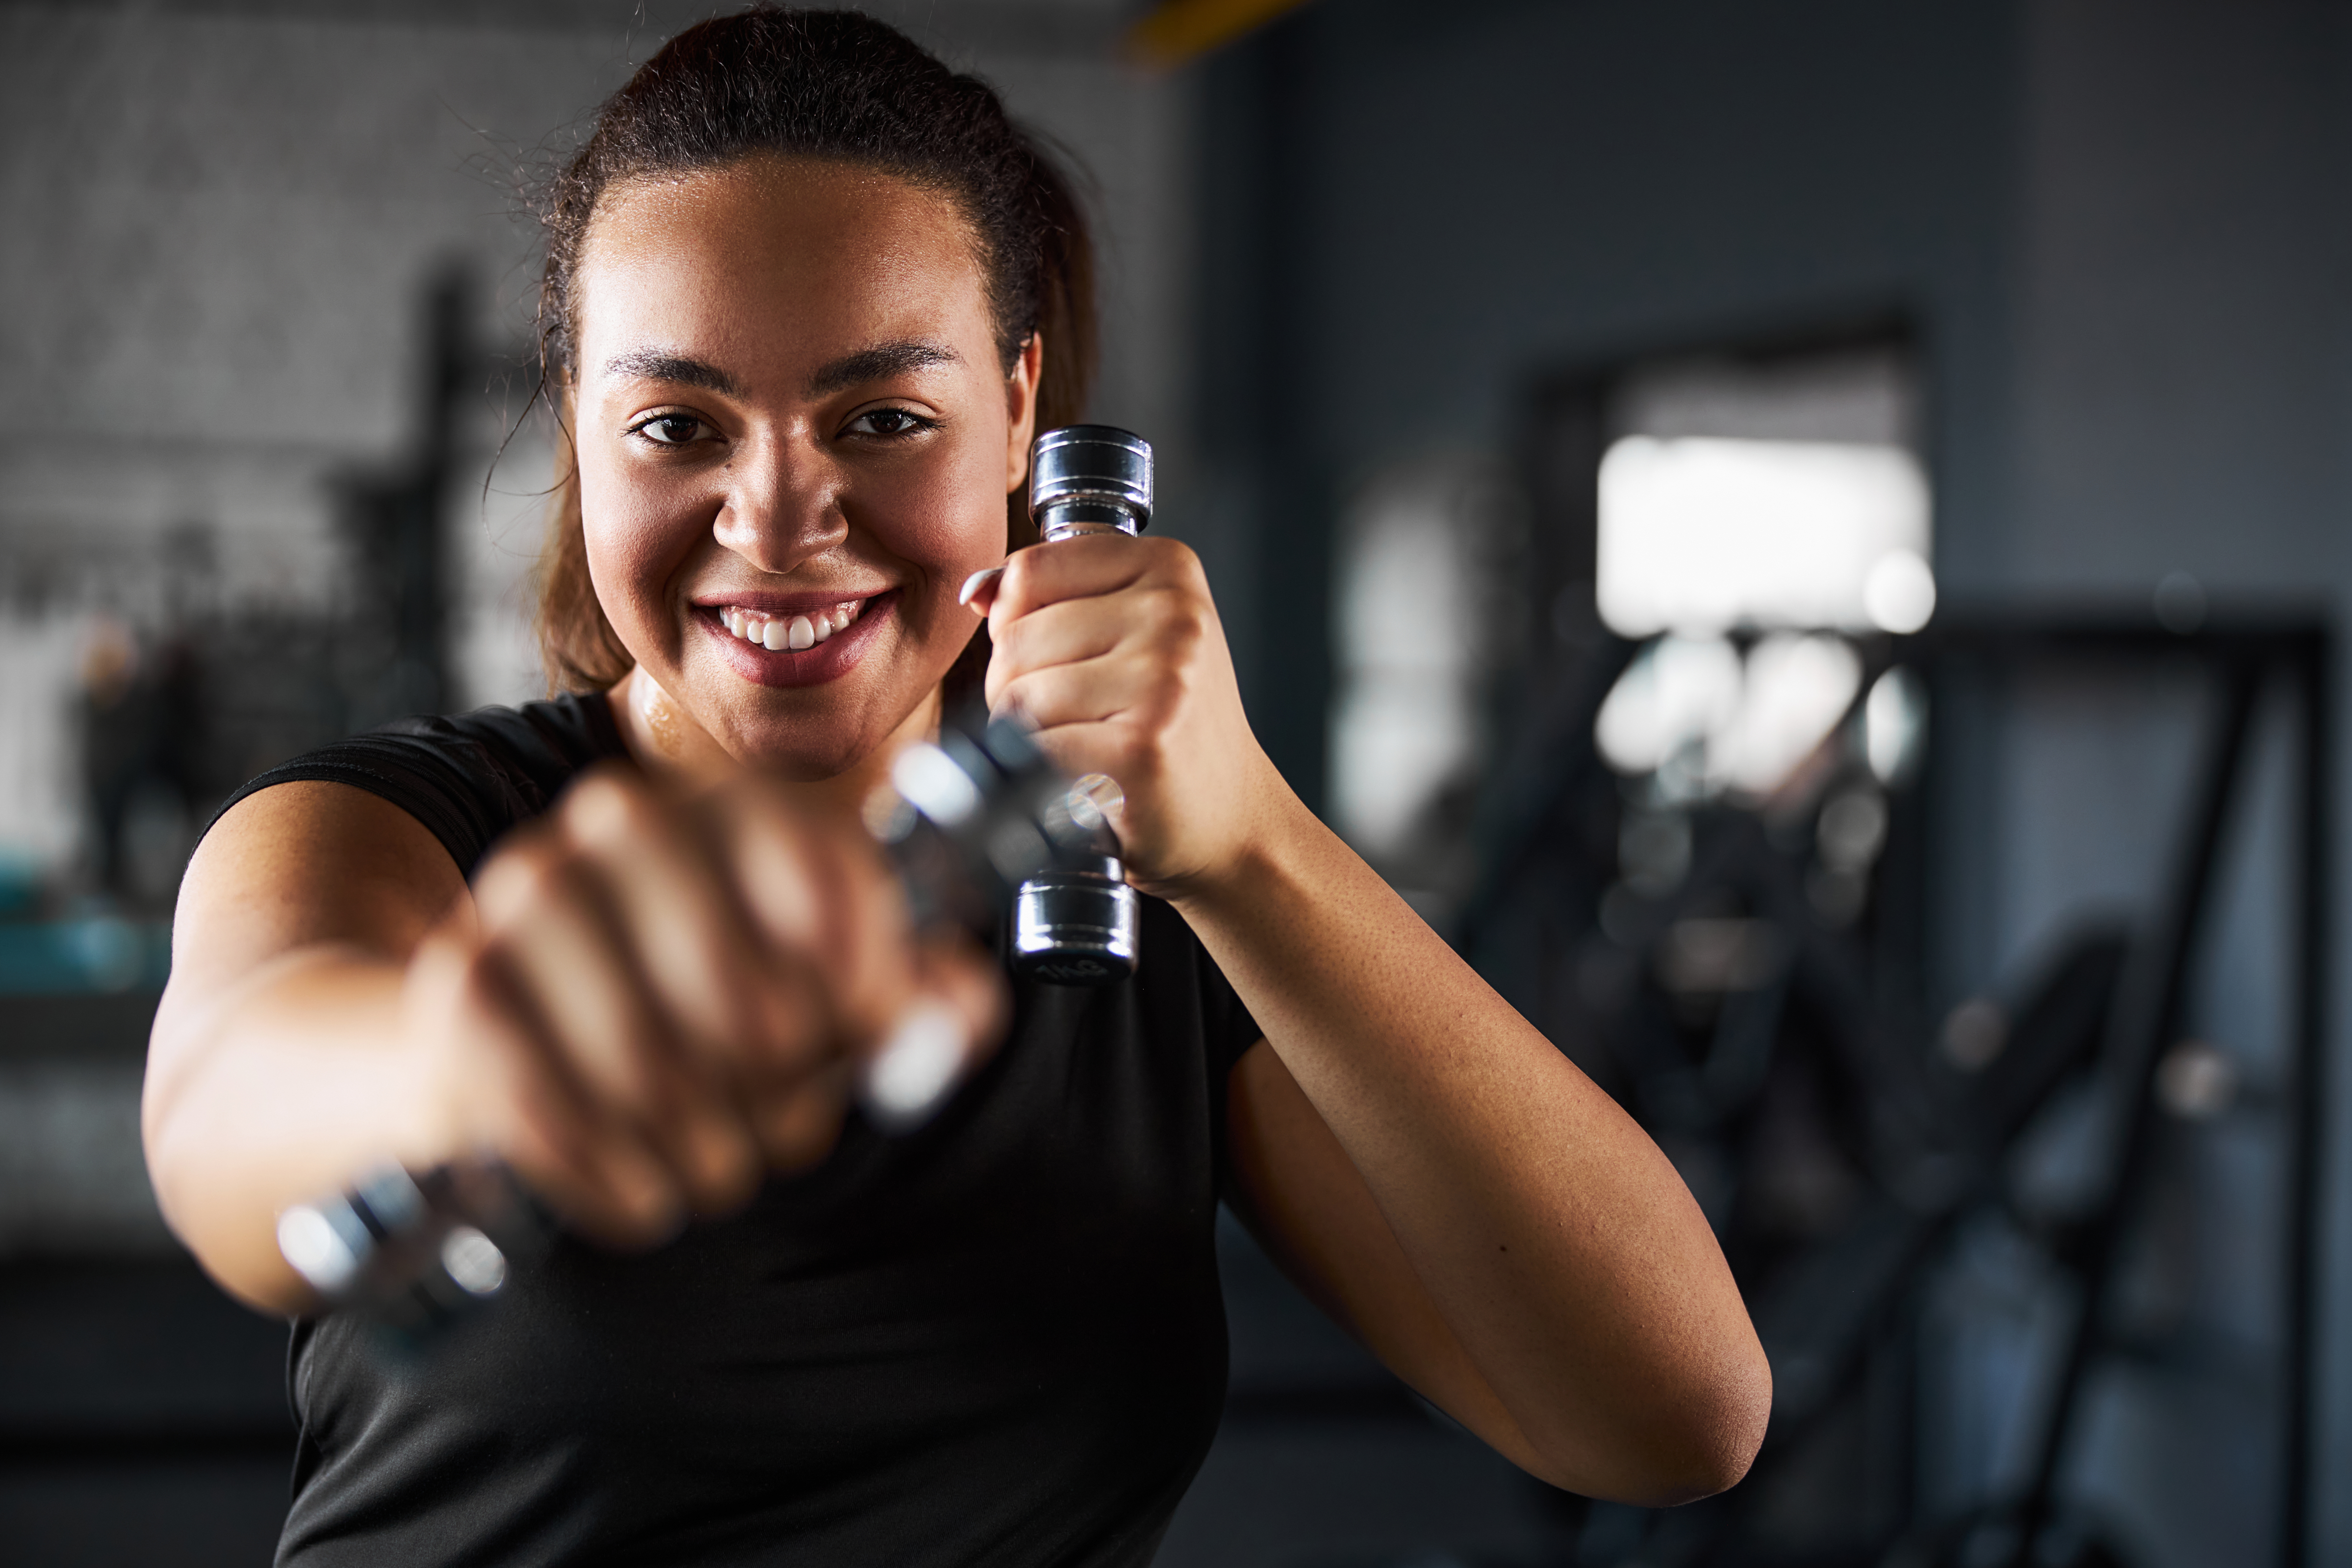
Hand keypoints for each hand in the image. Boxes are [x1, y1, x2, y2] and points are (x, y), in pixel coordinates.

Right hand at [397, 765, 1003, 1244]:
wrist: (525, 1023)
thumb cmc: (709, 1008)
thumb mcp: (827, 990)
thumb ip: (916, 997)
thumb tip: (962, 1007)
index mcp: (733, 808)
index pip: (827, 884)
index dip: (861, 989)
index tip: (861, 1043)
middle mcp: (625, 821)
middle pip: (738, 989)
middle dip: (776, 1089)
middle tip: (785, 1135)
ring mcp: (528, 891)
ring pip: (642, 1055)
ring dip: (696, 1144)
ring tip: (717, 1171)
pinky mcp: (460, 982)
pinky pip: (543, 1101)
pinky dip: (609, 1172)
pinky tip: (644, 1197)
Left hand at [973, 534, 1279, 895]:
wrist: (1232, 815)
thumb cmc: (1173, 723)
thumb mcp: (1132, 632)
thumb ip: (1054, 598)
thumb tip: (977, 590)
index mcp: (1170, 567)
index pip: (1028, 570)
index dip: (1019, 623)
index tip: (1064, 658)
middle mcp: (1173, 615)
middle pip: (1014, 637)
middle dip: (1018, 687)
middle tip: (1076, 717)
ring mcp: (1161, 680)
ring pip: (1017, 695)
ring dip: (1028, 734)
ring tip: (1082, 745)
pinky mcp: (1140, 747)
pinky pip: (1032, 750)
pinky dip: (1040, 775)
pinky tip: (1085, 778)